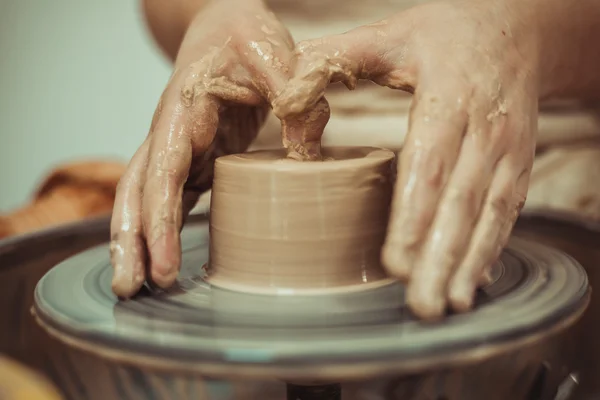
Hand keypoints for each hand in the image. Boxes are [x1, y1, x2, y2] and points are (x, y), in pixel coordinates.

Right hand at [110, 0, 326, 296]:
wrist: (223, 27)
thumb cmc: (243, 36)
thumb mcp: (271, 52)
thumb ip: (291, 95)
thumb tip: (309, 155)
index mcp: (183, 109)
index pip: (163, 171)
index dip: (161, 220)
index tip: (165, 264)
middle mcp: (171, 134)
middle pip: (138, 191)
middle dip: (131, 241)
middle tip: (130, 290)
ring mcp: (178, 149)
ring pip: (147, 198)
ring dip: (139, 243)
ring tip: (135, 287)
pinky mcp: (193, 160)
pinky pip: (172, 198)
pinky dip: (164, 229)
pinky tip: (164, 260)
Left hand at [273, 0, 536, 318]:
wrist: (518, 29)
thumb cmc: (447, 34)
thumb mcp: (391, 34)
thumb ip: (337, 57)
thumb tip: (287, 92)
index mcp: (449, 96)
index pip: (428, 163)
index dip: (413, 215)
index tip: (396, 262)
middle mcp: (485, 128)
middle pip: (459, 201)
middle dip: (440, 257)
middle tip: (421, 303)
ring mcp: (508, 149)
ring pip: (489, 214)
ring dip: (469, 263)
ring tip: (448, 303)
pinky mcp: (519, 164)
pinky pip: (508, 212)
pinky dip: (492, 249)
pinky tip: (474, 283)